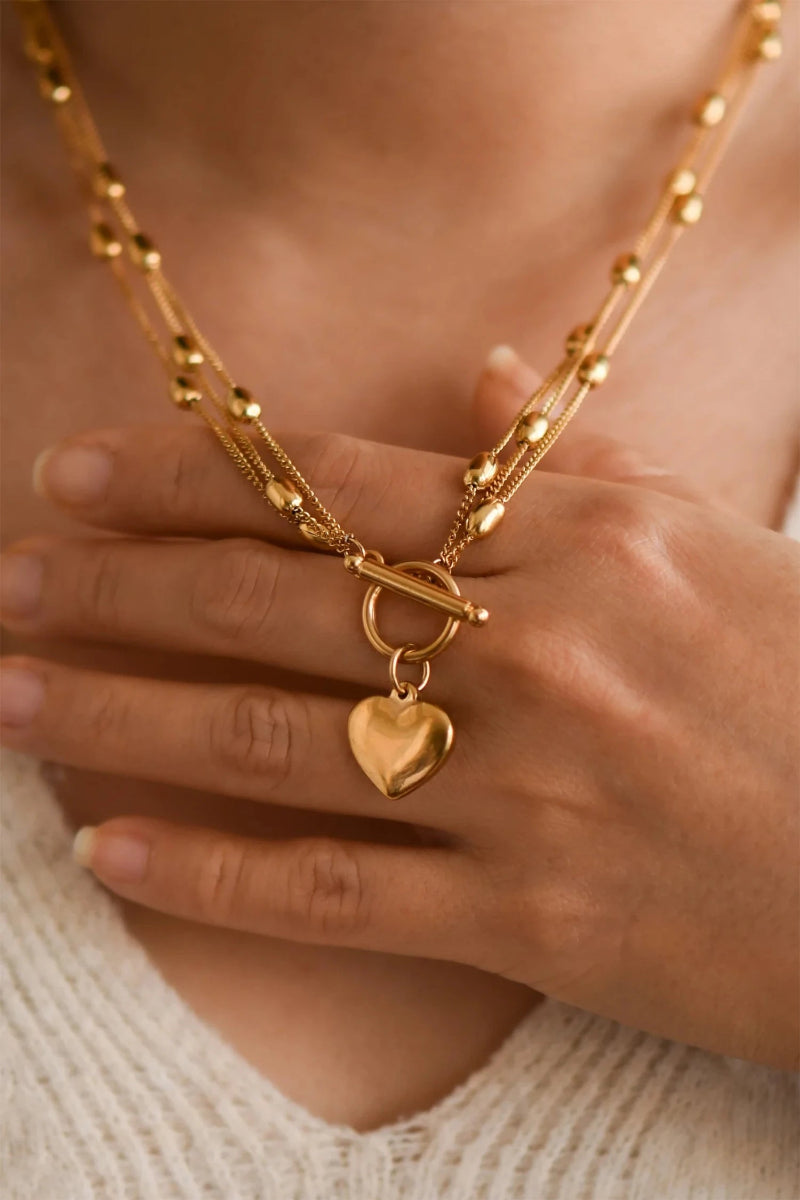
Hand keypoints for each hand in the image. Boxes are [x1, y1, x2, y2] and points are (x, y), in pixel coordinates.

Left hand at [1, 349, 797, 1069]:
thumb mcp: (704, 544)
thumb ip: (572, 465)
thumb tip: (480, 383)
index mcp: (577, 539)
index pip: (335, 487)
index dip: (191, 474)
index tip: (82, 473)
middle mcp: (534, 648)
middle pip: (273, 600)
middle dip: (120, 584)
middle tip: (12, 578)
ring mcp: (524, 786)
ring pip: (271, 738)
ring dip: (122, 716)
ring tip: (14, 697)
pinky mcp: (529, 916)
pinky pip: (331, 889)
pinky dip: (207, 874)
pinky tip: (110, 852)